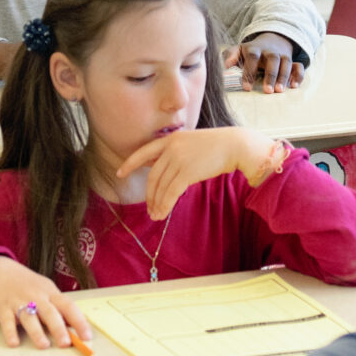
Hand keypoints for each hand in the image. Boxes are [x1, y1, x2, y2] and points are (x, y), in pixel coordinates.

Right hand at [0, 256, 93, 349]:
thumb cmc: (28, 285)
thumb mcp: (46, 290)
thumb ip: (58, 308)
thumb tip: (75, 328)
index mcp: (50, 293)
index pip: (68, 306)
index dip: (79, 321)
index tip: (87, 337)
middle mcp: (36, 297)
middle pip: (49, 312)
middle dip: (58, 328)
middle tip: (66, 343)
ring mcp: (18, 302)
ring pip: (29, 317)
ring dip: (36, 332)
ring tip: (44, 345)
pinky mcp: (2, 308)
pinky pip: (7, 321)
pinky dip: (10, 332)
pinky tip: (14, 342)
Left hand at [116, 126, 278, 218]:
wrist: (235, 145)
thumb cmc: (216, 147)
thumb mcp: (191, 143)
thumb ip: (175, 153)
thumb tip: (162, 169)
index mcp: (170, 139)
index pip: (144, 152)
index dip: (130, 163)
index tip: (120, 173)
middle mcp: (171, 147)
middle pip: (152, 175)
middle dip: (149, 194)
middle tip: (149, 208)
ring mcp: (178, 159)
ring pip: (161, 186)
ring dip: (157, 203)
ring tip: (156, 215)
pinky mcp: (187, 171)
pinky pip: (170, 192)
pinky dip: (165, 205)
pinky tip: (163, 213)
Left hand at [228, 32, 304, 92]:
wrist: (271, 41)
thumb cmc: (250, 52)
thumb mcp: (238, 50)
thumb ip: (230, 56)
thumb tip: (225, 66)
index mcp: (254, 49)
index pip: (252, 57)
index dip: (250, 72)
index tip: (247, 87)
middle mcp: (270, 51)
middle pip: (272, 59)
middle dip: (270, 75)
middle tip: (267, 91)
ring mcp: (282, 55)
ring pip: (286, 63)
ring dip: (284, 77)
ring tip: (279, 91)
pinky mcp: (291, 61)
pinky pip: (298, 66)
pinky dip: (298, 75)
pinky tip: (294, 86)